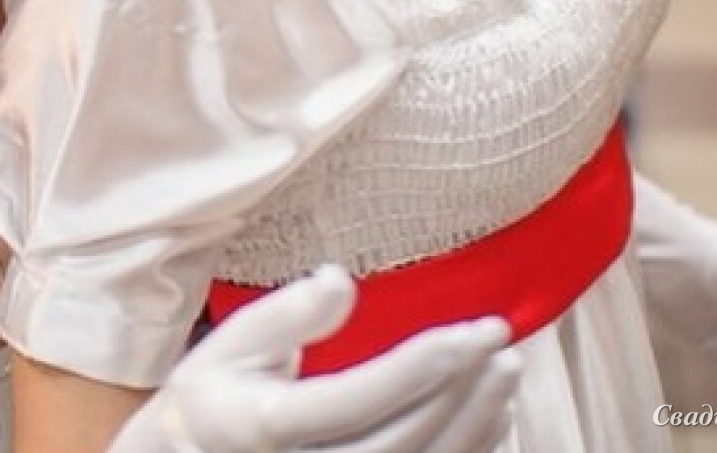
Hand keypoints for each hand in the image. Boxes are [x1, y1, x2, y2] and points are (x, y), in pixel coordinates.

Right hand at [108, 266, 521, 452]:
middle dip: (461, 392)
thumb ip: (285, 316)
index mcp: (262, 428)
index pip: (355, 399)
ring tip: (505, 374)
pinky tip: (490, 422)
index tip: (475, 331)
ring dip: (474, 427)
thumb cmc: (210, 409)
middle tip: (501, 341)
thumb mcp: (227, 350)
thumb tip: (342, 280)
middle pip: (400, 442)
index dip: (421, 366)